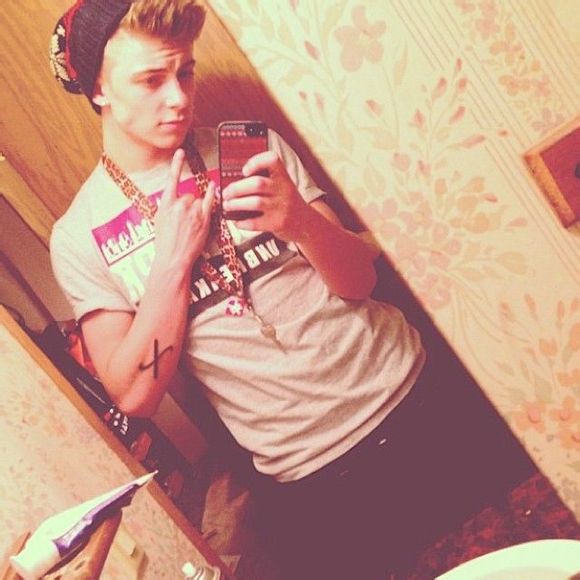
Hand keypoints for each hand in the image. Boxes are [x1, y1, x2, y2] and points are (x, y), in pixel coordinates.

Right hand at [153, 149, 214, 269]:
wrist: (173, 258)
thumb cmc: (164, 243)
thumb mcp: (158, 221)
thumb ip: (166, 207)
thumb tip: (171, 200)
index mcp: (165, 204)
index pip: (171, 180)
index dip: (176, 164)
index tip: (180, 152)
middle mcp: (179, 205)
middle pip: (188, 194)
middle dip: (187, 204)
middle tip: (184, 221)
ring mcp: (193, 211)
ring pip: (197, 201)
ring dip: (196, 209)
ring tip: (190, 225)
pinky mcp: (204, 219)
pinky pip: (209, 201)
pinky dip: (212, 194)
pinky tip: (213, 187)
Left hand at [220, 150, 310, 241]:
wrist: (307, 225)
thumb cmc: (289, 204)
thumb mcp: (284, 187)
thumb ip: (267, 181)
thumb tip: (236, 182)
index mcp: (284, 178)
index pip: (272, 160)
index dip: (256, 162)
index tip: (245, 170)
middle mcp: (284, 191)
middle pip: (257, 184)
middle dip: (236, 188)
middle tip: (226, 193)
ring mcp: (281, 208)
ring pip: (254, 202)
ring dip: (236, 204)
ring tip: (228, 205)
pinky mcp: (277, 224)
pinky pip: (255, 222)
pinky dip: (243, 222)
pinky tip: (238, 221)